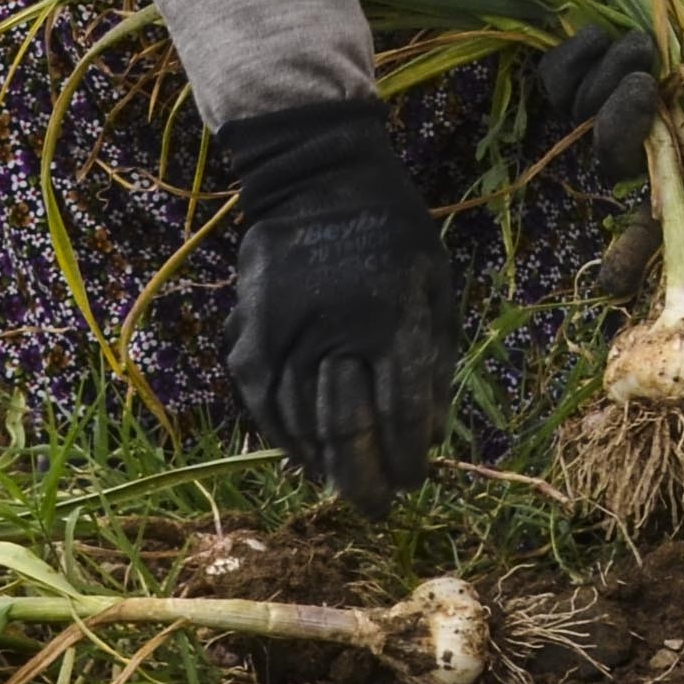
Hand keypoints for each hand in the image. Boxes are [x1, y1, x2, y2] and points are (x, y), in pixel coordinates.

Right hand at [219, 98, 456, 515]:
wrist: (313, 176)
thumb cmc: (391, 228)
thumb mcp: (435, 279)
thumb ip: (436, 354)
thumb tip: (431, 431)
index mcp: (390, 321)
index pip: (400, 414)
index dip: (407, 458)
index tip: (415, 480)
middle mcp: (334, 335)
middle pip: (346, 431)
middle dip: (365, 479)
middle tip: (378, 507)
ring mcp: (284, 336)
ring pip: (301, 425)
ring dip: (325, 465)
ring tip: (344, 487)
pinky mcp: (248, 335)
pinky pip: (262, 404)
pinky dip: (283, 437)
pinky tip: (303, 456)